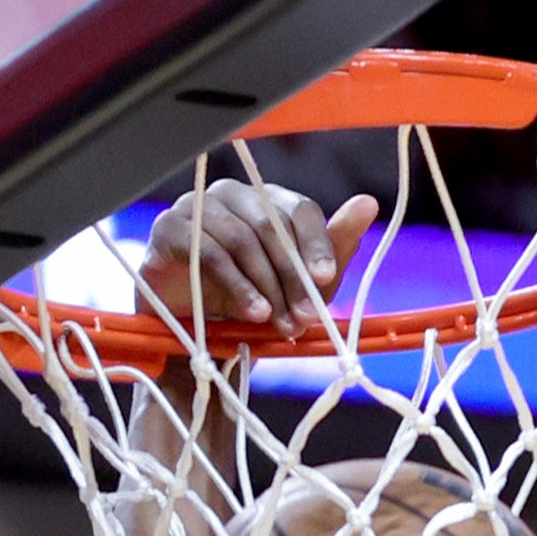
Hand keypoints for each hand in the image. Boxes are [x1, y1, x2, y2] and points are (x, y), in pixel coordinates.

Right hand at [140, 181, 381, 329]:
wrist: (195, 339)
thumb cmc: (249, 305)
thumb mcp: (299, 287)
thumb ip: (332, 249)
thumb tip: (369, 202)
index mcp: (266, 201)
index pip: (299, 209)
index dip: (315, 244)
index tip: (325, 278)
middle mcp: (232, 196)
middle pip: (271, 225)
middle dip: (290, 277)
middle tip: (302, 317)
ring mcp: (196, 207)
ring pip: (240, 239)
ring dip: (263, 285)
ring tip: (273, 321)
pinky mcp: (168, 229)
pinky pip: (206, 249)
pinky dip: (233, 283)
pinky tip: (249, 311)